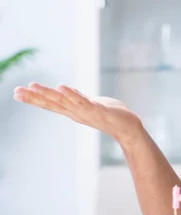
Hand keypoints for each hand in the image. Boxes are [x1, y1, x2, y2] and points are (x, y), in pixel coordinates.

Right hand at [13, 82, 142, 143]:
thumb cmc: (112, 116)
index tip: (16, 93)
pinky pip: (84, 101)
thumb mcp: (91, 105)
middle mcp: (77, 113)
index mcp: (74, 111)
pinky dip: (72, 94)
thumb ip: (78, 99)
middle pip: (52, 103)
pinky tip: (61, 87)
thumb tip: (65, 91)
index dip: (34, 99)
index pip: (50, 104)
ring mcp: (87, 112)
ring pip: (64, 101)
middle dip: (34, 97)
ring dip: (48, 93)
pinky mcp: (100, 110)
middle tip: (16, 90)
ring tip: (33, 85)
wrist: (129, 129)